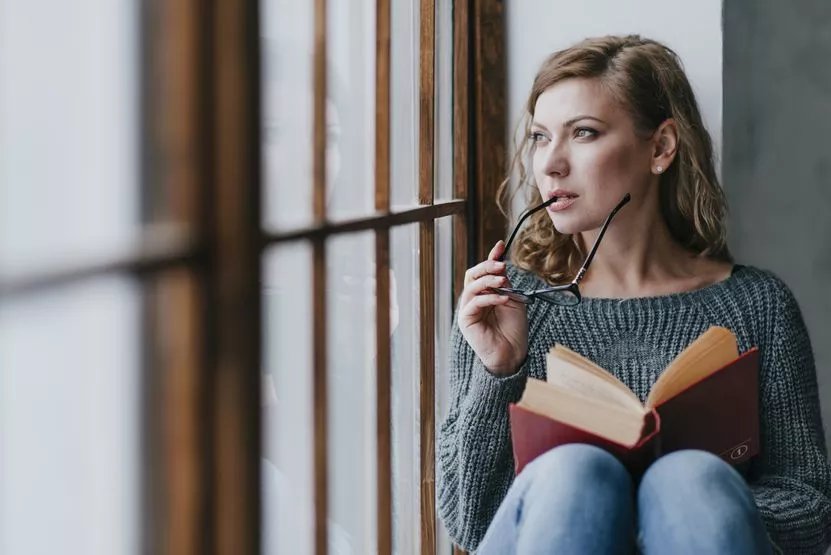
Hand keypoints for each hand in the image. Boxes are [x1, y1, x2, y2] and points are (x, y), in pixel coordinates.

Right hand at [458, 241, 527, 375]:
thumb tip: (501, 263)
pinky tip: (503, 298)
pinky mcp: (466, 320)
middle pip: (472, 275)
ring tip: (503, 280)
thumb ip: (505, 283)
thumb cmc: (513, 329)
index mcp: (484, 293)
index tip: (500, 246)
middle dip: (486, 266)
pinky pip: (474, 303)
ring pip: (471, 286)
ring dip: (488, 280)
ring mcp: (468, 309)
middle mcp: (473, 299)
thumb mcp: (513, 299)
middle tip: (501, 265)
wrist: (512, 353)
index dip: (491, 258)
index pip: (483, 271)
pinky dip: (489, 298)